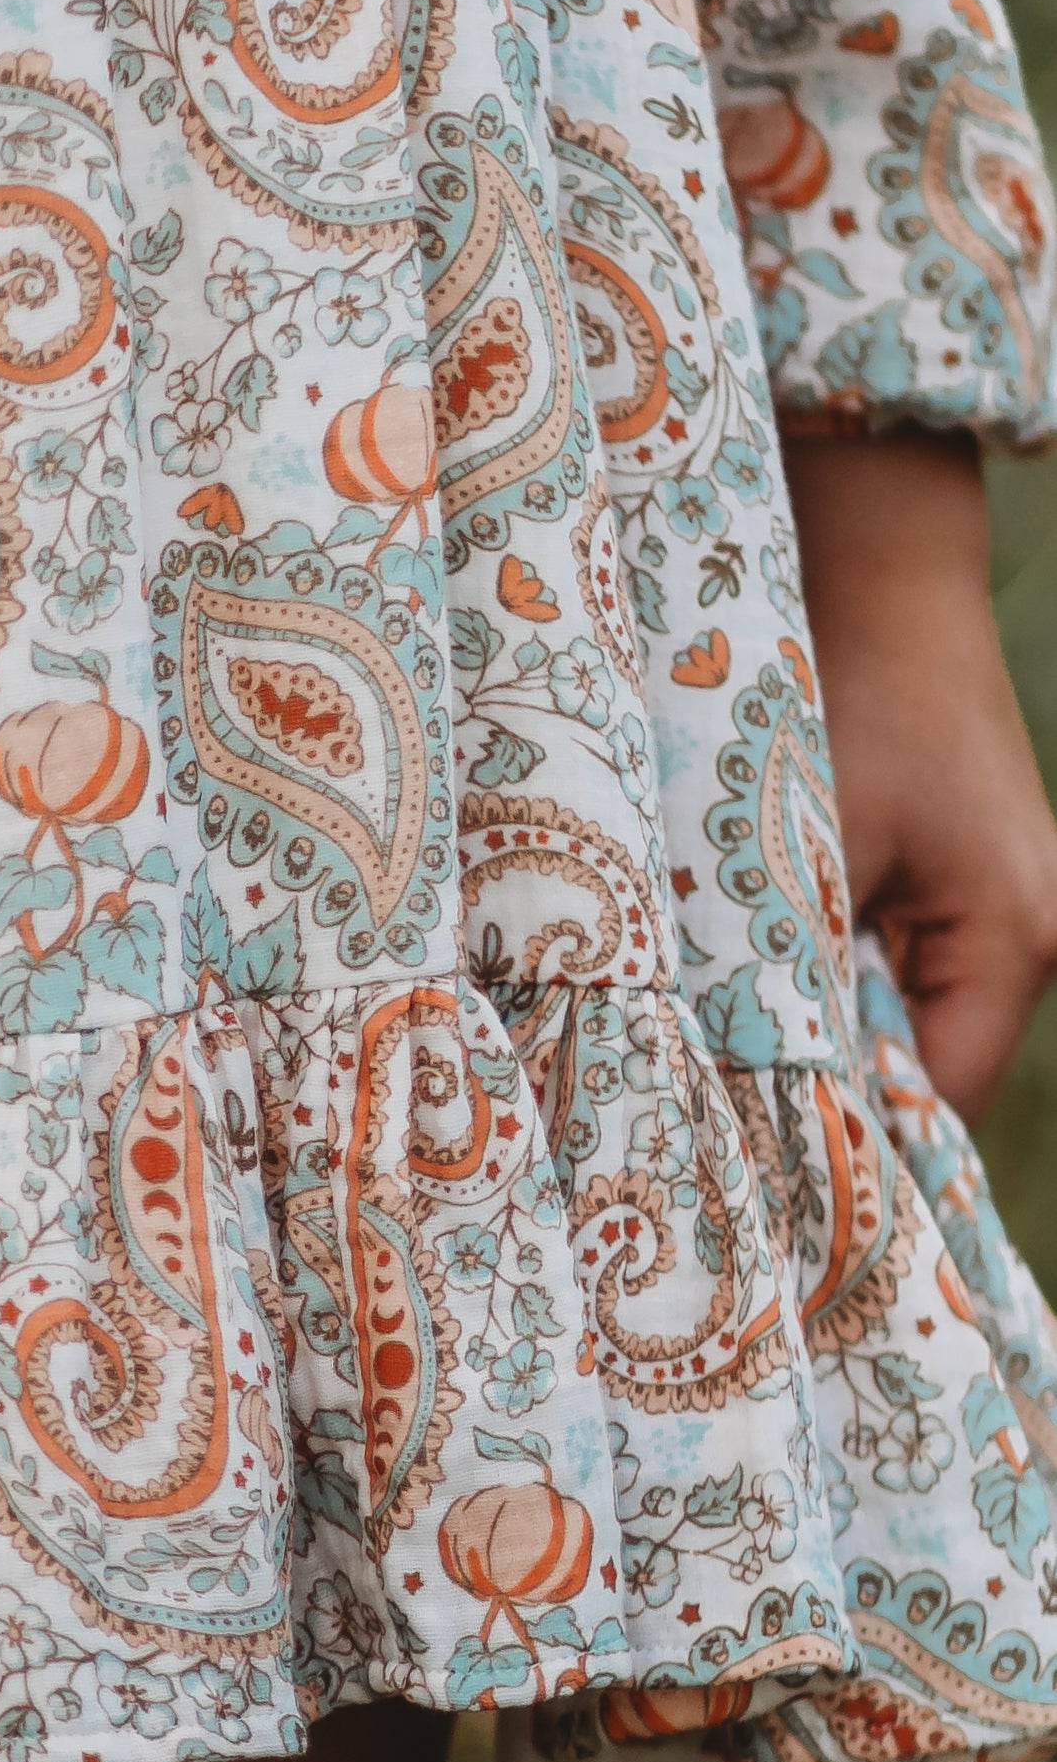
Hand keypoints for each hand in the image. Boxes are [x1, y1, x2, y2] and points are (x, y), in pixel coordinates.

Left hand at [787, 429, 1056, 1122]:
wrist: (883, 580)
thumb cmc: (848, 702)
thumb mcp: (805, 856)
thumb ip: (788, 979)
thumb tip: (751, 1097)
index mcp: (1014, 941)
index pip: (940, 1101)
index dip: (856, 1146)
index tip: (767, 1181)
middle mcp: (1032, 936)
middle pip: (931, 1070)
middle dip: (838, 1094)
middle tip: (734, 1131)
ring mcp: (1006, 909)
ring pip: (910, 1022)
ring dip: (832, 1032)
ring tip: (741, 1056)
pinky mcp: (969, 881)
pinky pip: (904, 969)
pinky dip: (839, 981)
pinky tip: (769, 978)